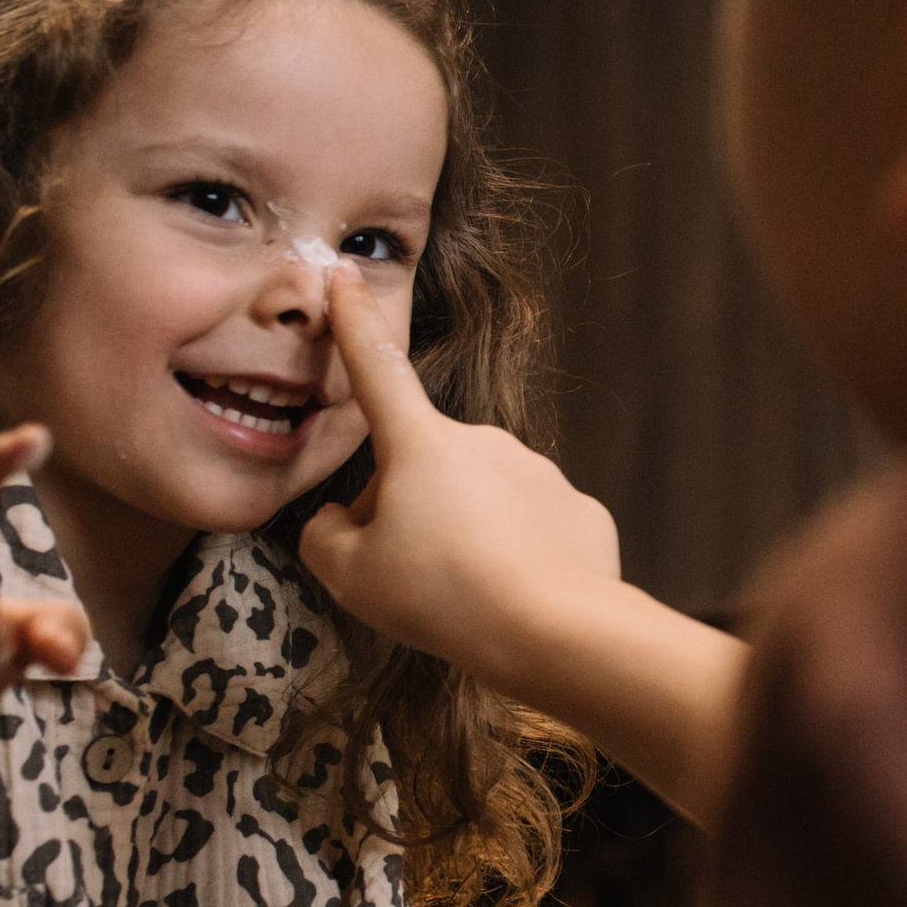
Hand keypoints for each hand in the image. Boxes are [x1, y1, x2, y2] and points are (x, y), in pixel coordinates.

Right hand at [301, 271, 625, 669]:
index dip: (354, 323)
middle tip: (411, 573)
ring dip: (466, 536)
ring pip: (482, 501)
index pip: (376, 371)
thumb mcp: (349, 575)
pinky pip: (533, 529)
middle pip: (426, 469)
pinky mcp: (580, 511)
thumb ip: (326, 535)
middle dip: (411, 509)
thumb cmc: (445, 597)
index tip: (345, 276)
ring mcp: (540, 472)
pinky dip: (519, 558)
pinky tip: (515, 596)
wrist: (556, 630)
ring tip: (467, 594)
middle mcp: (485, 442)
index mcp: (422, 444)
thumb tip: (342, 519)